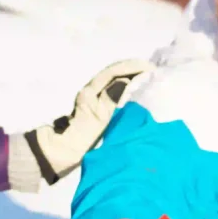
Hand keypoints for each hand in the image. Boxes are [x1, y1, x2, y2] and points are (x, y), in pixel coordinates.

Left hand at [22, 59, 153, 185]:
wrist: (63, 152)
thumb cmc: (81, 137)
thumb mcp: (98, 119)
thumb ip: (111, 98)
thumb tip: (125, 81)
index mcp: (90, 91)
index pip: (113, 72)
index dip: (131, 67)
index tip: (149, 68)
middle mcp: (91, 90)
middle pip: (114, 73)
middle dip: (134, 69)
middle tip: (154, 72)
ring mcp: (94, 98)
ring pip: (115, 81)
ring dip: (132, 77)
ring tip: (150, 79)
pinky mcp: (98, 107)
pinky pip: (115, 91)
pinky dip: (128, 88)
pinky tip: (139, 92)